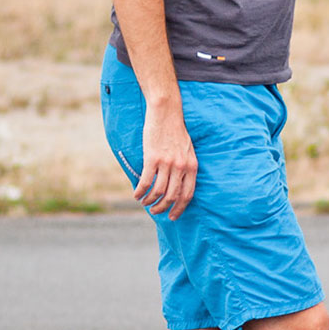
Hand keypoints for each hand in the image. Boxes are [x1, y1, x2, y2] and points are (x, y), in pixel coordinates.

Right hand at [135, 102, 197, 219]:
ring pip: (158, 191)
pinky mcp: (152, 158)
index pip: (188, 194)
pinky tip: (136, 194)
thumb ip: (185, 167)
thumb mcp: (188, 150)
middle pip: (172, 196)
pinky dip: (140, 191)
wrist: (167, 112)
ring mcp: (167, 163)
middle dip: (162, 208)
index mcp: (192, 166)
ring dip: (150, 201)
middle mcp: (181, 167)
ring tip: (144, 203)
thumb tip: (178, 184)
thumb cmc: (176, 131)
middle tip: (154, 211)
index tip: (173, 216)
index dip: (180, 208)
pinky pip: (146, 181)